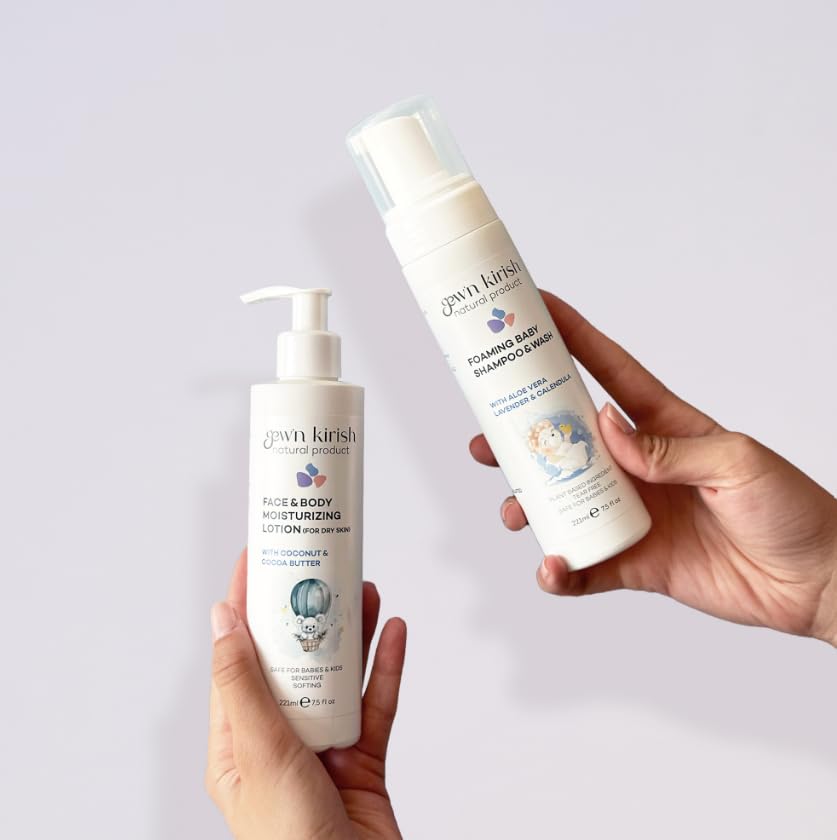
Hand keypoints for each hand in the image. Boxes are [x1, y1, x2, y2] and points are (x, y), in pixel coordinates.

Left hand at [206, 550, 406, 838]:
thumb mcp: (257, 752)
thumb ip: (242, 683)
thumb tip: (221, 619)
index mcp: (238, 739)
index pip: (237, 655)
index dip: (246, 604)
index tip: (257, 559)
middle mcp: (280, 737)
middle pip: (295, 657)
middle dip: (310, 609)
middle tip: (324, 565)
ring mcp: (324, 747)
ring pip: (339, 674)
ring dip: (353, 630)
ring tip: (365, 588)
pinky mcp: (364, 759)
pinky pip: (377, 702)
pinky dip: (387, 667)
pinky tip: (394, 634)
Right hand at [471, 291, 836, 645]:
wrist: (816, 581)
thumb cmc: (791, 509)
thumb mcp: (737, 461)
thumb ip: (667, 448)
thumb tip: (606, 427)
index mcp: (662, 427)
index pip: (608, 373)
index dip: (572, 339)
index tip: (536, 310)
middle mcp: (637, 467)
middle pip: (564, 442)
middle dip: (519, 438)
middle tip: (485, 440)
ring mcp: (631, 515)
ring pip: (561, 504)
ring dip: (529, 506)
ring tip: (515, 512)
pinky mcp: (633, 562)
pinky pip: (585, 566)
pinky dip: (561, 571)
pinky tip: (554, 567)